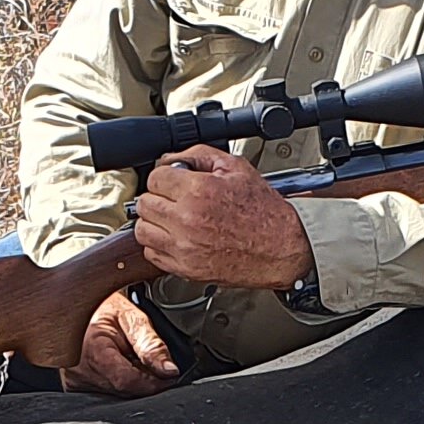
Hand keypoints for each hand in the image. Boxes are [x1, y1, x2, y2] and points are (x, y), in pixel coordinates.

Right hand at [71, 288, 180, 395]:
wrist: (81, 301)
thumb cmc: (103, 304)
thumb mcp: (132, 317)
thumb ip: (152, 345)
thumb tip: (169, 370)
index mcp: (93, 352)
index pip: (127, 382)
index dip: (154, 382)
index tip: (169, 375)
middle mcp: (80, 372)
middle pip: (125, 391)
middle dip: (146, 381)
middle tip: (151, 361)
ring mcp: (76, 381)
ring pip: (118, 394)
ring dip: (133, 382)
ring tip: (131, 358)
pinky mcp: (76, 385)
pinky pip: (108, 391)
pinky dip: (120, 382)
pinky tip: (120, 365)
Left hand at [130, 146, 315, 292]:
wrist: (280, 247)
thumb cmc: (263, 211)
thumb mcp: (235, 167)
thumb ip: (198, 155)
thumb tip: (172, 159)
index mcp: (198, 191)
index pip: (154, 178)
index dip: (164, 176)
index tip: (172, 180)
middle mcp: (187, 220)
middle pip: (144, 203)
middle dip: (158, 197)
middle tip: (173, 198)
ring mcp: (184, 247)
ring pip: (143, 230)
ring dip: (154, 222)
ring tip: (173, 218)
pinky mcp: (185, 268)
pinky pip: (153, 254)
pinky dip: (159, 245)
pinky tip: (176, 237)